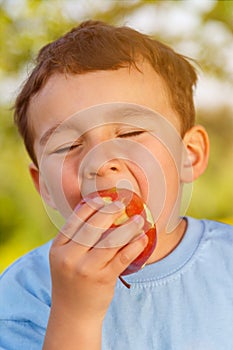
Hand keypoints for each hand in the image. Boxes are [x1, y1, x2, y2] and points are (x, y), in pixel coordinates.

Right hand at [48, 198, 146, 322]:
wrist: (73, 314)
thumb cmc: (72, 280)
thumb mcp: (65, 258)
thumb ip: (76, 238)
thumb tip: (100, 211)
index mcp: (58, 248)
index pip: (75, 219)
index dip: (92, 205)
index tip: (105, 197)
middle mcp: (69, 257)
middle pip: (93, 227)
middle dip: (110, 211)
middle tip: (122, 203)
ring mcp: (86, 269)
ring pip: (111, 241)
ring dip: (128, 227)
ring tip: (138, 219)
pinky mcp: (103, 280)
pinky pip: (123, 257)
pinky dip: (135, 246)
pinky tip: (142, 238)